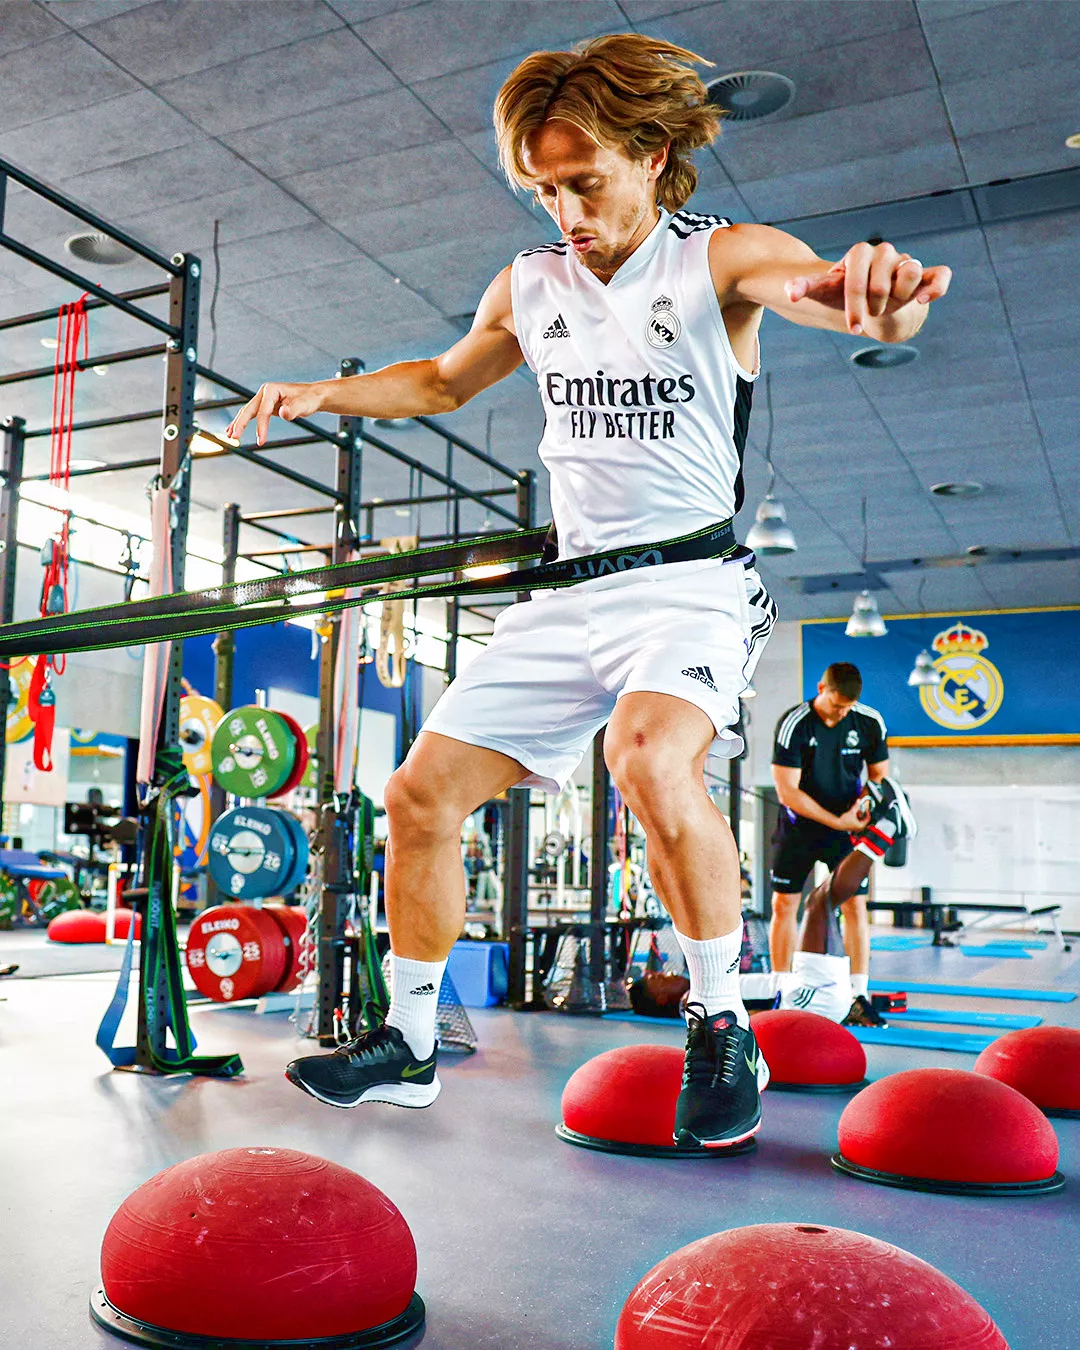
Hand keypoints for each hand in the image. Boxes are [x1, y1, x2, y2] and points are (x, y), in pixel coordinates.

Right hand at [225, 380, 324, 445]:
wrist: (313, 396)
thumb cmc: (310, 400)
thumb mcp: (305, 405)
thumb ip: (294, 409)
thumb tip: (283, 412)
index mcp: (271, 390)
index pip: (263, 411)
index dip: (261, 426)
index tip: (261, 441)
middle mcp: (265, 392)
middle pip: (249, 409)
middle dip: (240, 424)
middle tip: (234, 438)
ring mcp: (264, 399)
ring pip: (247, 411)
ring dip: (238, 423)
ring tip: (230, 436)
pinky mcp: (266, 405)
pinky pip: (251, 414)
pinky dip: (242, 422)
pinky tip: (233, 430)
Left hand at [785, 241, 951, 335]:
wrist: (873, 299)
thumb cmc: (846, 294)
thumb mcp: (825, 292)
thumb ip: (807, 288)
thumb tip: (789, 292)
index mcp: (859, 254)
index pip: (855, 277)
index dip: (854, 305)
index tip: (852, 329)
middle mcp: (885, 254)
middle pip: (881, 283)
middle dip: (872, 307)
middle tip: (866, 318)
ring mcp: (907, 263)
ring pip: (911, 271)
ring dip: (900, 295)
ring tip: (890, 304)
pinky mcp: (928, 276)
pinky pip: (940, 276)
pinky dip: (935, 287)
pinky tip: (924, 301)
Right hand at [835, 805, 868, 832]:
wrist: (838, 824)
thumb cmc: (844, 820)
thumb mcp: (851, 812)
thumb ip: (856, 806)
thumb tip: (859, 800)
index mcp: (861, 825)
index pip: (868, 818)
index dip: (867, 812)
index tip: (866, 808)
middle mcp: (861, 828)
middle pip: (865, 819)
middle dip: (863, 813)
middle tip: (860, 809)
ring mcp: (858, 828)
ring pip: (862, 819)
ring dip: (860, 815)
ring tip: (854, 813)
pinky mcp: (856, 827)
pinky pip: (859, 821)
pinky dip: (858, 817)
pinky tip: (853, 815)